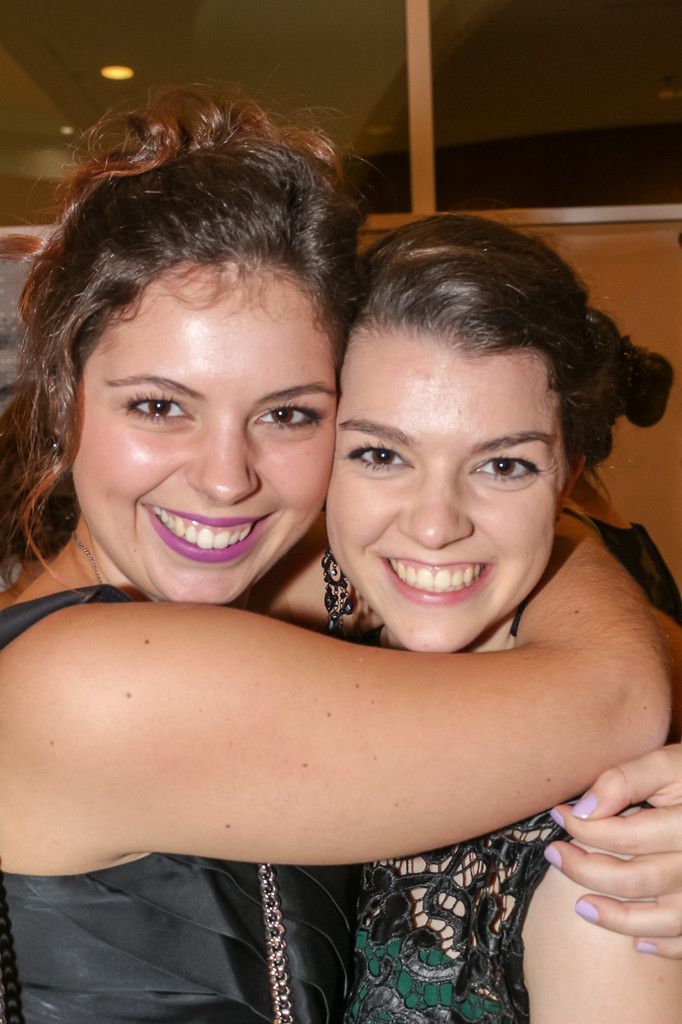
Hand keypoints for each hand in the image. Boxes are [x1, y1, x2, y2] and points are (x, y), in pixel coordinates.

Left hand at [547, 744, 681, 957]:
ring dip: (617, 919)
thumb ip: (625, 780)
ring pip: (662, 919)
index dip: (585, 828)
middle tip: (555, 854)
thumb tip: (581, 810)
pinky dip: (665, 945)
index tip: (558, 815)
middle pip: (637, 879)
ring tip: (581, 907)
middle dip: (587, 870)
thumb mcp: (668, 763)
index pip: (627, 836)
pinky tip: (638, 940)